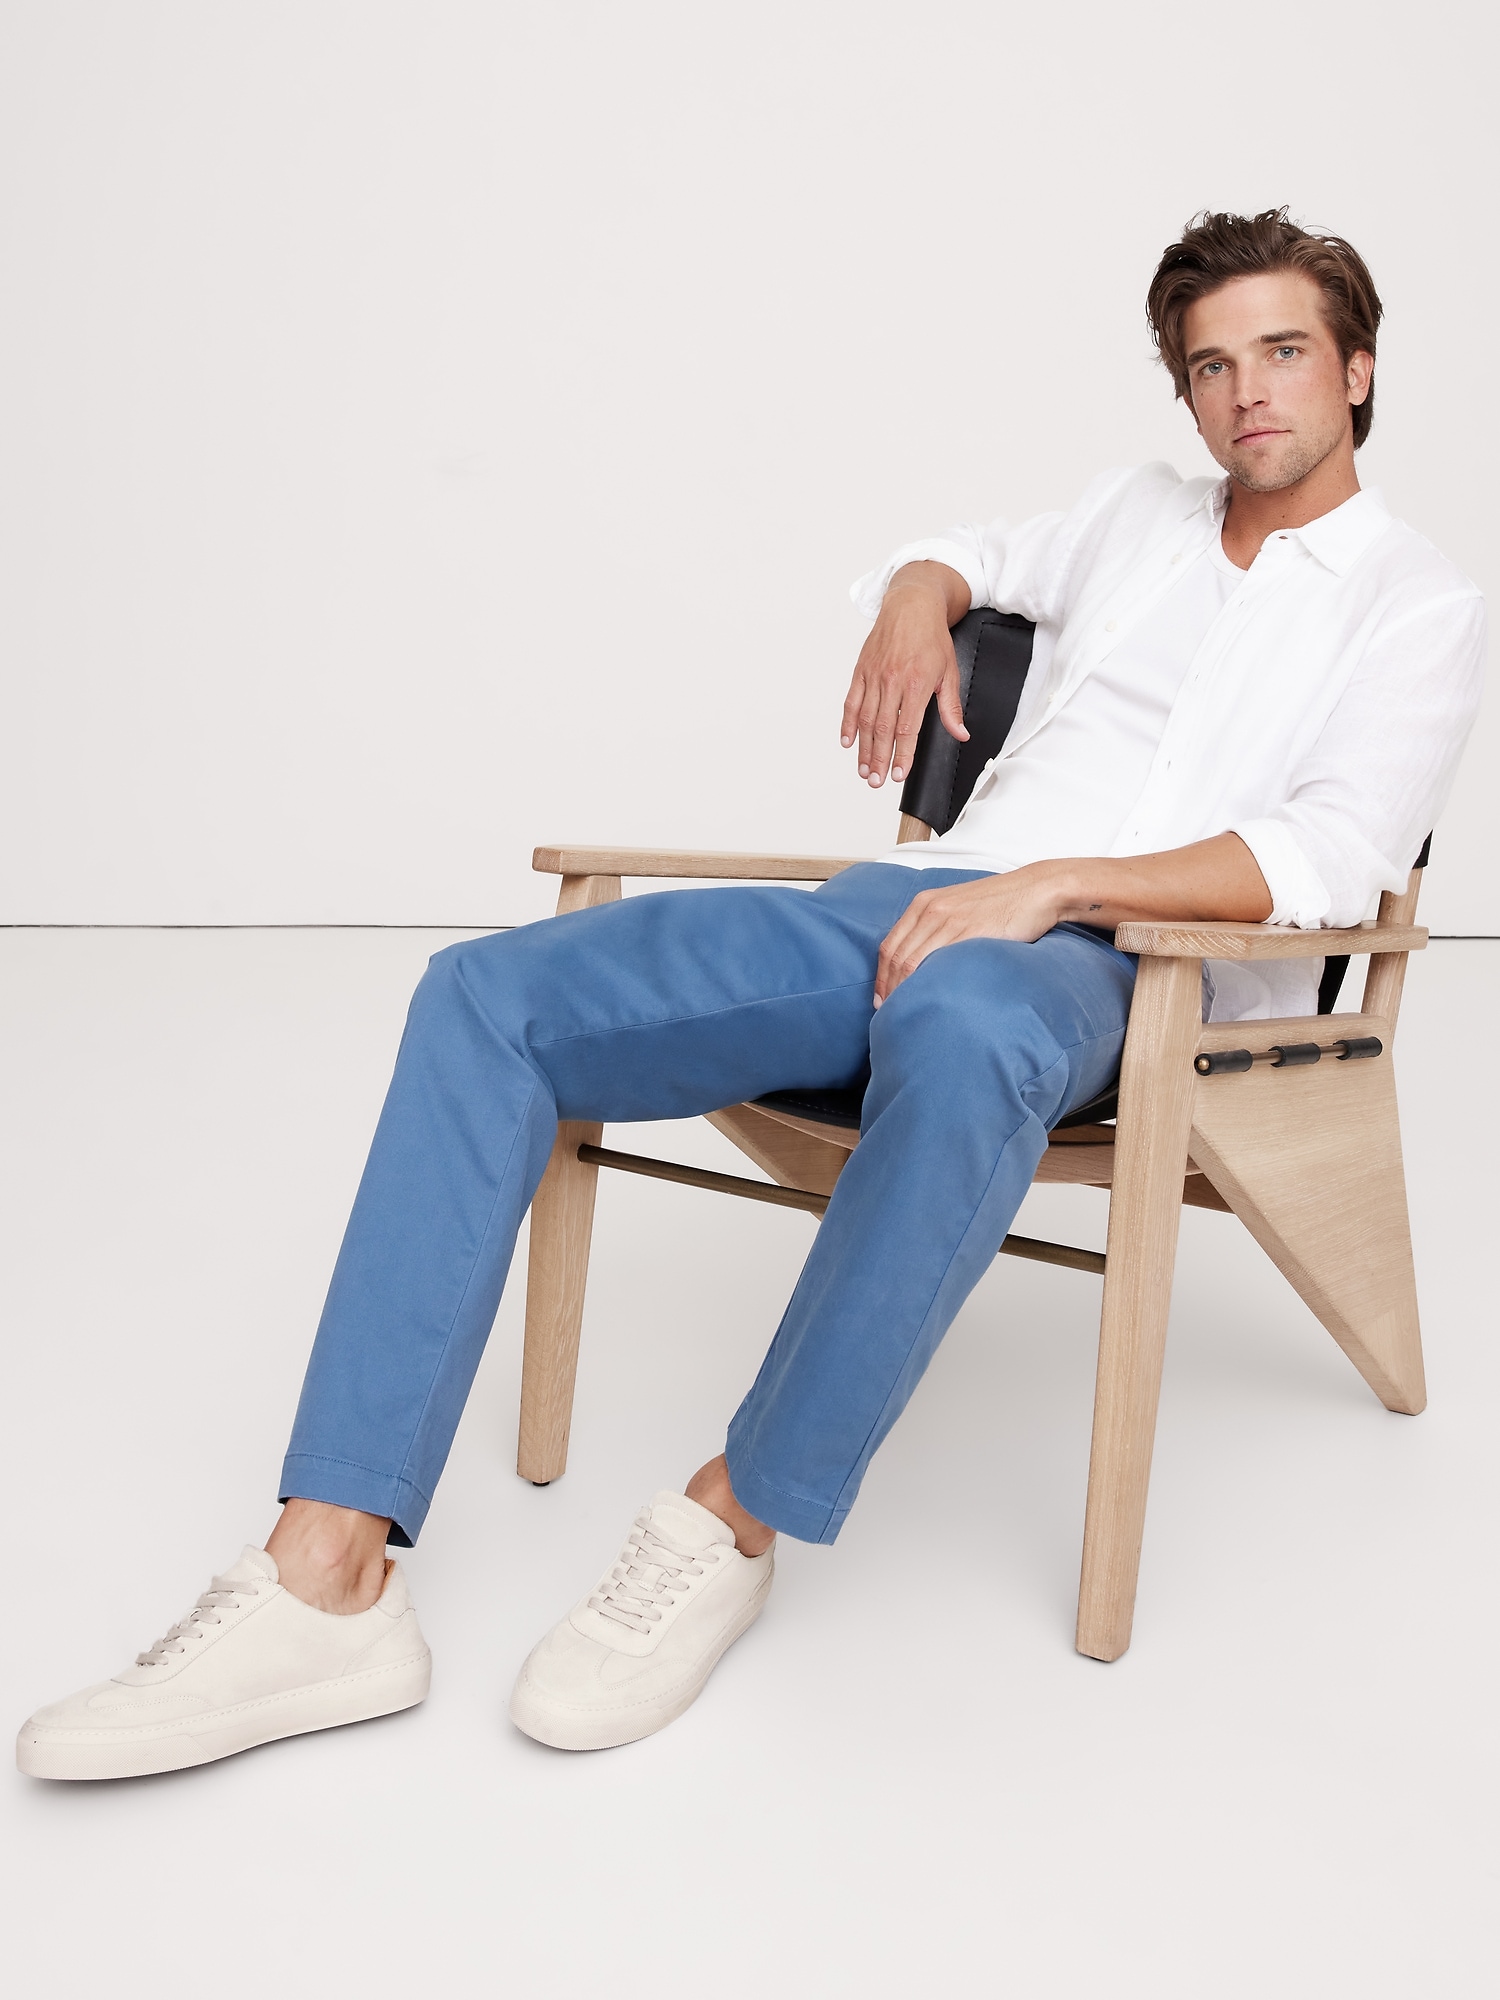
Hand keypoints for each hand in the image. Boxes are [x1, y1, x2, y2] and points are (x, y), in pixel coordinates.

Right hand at [841, 564, 969, 788]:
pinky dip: (847, 723)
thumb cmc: (931, 637)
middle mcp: (892, 681)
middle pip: (882, 729)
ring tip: (863, 769)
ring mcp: (874, 676)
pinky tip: (847, 741)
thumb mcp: (949, 671)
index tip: (898, 774)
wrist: (911, 605)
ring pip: (864, 719)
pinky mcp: (861, 670)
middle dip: (878, 758)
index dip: (902, 754)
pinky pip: (851, 701)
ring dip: (862, 748)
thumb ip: (951, 707)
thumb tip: (961, 733)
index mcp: (916, 683)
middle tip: (875, 781)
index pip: (907, 728)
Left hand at [874, 868, 1068, 1003]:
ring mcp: (949, 920)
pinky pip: (937, 962)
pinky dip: (925, 984)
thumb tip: (922, 961)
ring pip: (911, 961)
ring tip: (902, 1012)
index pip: (889, 945)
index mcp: (924, 903)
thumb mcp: (959, 907)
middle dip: (887, 988)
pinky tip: (927, 999)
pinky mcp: (969, 932)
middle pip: (895, 956)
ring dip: (902, 990)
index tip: (881, 998)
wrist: (1036, 890)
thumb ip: (937, 928)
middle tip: (886, 1012)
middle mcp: (931, 910)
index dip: (881, 976)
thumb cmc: (1001, 903)